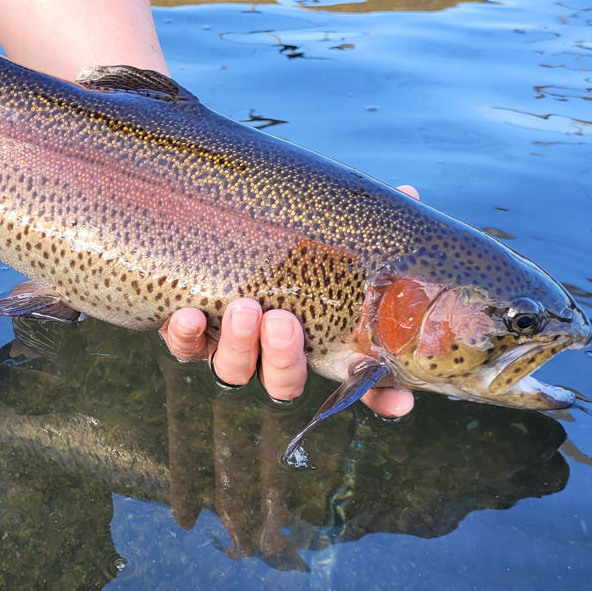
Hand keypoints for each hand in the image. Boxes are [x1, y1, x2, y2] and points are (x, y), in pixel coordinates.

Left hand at [160, 184, 421, 417]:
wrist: (204, 227)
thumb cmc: (280, 236)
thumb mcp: (322, 227)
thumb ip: (358, 222)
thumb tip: (407, 192)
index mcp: (313, 339)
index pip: (355, 380)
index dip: (379, 395)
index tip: (399, 398)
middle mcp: (269, 354)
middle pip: (283, 382)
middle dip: (285, 358)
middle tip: (285, 323)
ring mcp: (227, 347)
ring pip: (233, 371)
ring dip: (241, 346)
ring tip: (246, 309)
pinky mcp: (186, 334)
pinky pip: (184, 348)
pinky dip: (186, 336)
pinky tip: (191, 315)